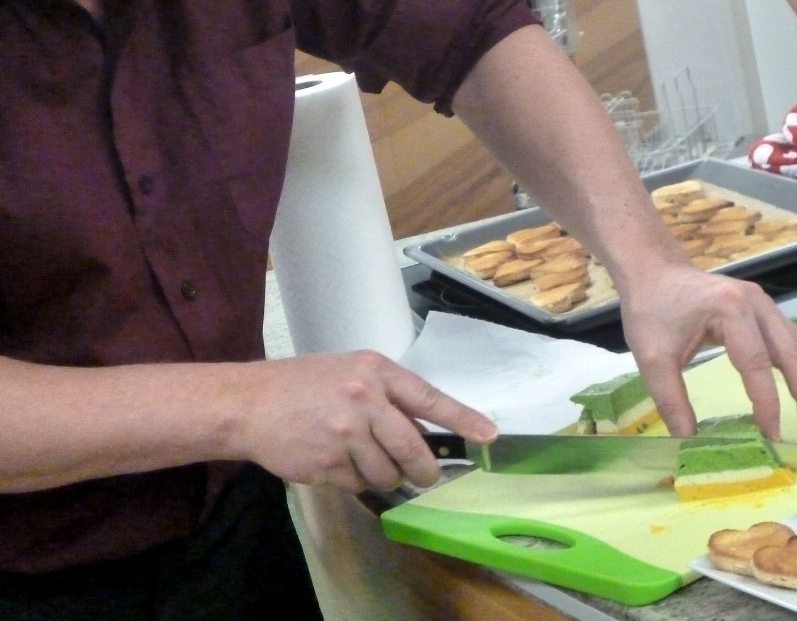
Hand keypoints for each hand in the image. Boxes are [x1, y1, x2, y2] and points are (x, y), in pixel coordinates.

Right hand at [229, 351, 496, 491]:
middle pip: (413, 447)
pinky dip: (356, 480)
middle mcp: (365, 400)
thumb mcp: (352, 373)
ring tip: (364, 460)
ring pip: (387, 472)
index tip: (488, 435)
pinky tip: (337, 463)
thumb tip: (425, 429)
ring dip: (385, 476)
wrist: (249, 404)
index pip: (430, 398)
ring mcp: (345, 434)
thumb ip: (388, 396)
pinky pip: (359, 484)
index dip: (463, 419)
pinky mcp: (327, 464)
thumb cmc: (304, 384)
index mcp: (376, 372)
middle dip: (425, 470)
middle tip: (427, 477)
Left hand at [617, 263, 796, 440]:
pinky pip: (794, 342)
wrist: (655, 271)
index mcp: (730, 311)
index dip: (767, 402)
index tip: (771, 436)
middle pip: (793, 353)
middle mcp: (756, 304)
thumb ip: (670, 399)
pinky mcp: (765, 310)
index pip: (756, 363)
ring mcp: (765, 305)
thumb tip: (688, 441)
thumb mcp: (651, 357)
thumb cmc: (652, 310)